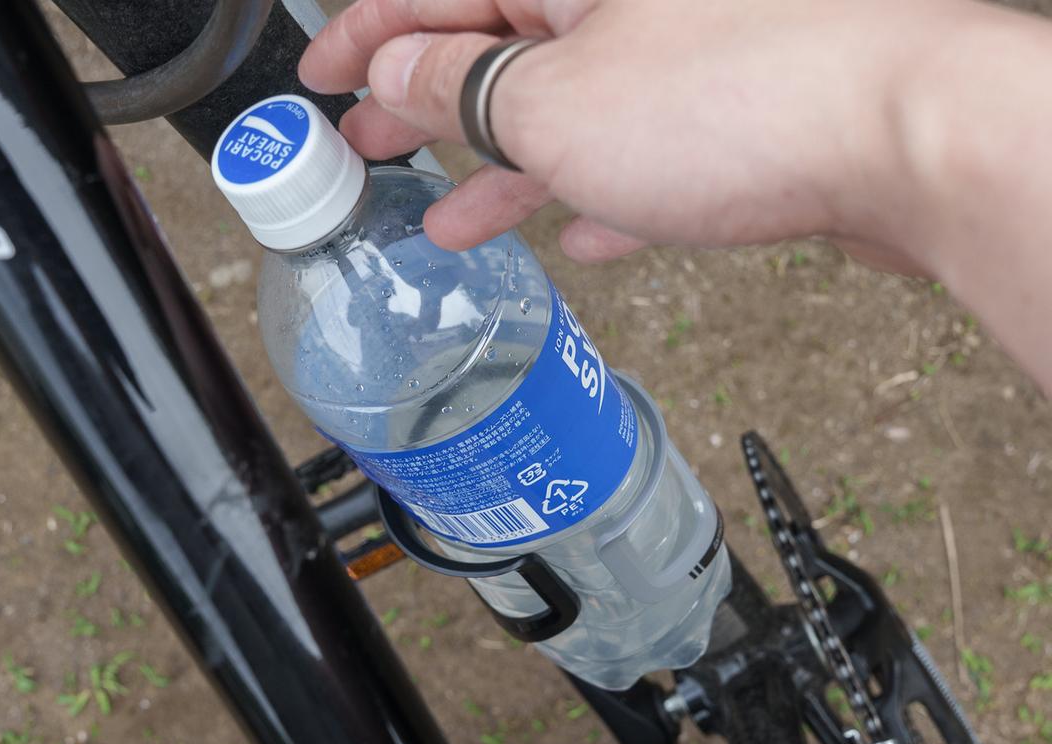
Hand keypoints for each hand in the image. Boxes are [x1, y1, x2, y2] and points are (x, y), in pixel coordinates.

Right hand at [300, 0, 949, 266]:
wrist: (909, 139)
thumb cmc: (739, 99)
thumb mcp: (548, 103)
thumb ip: (458, 88)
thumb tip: (395, 71)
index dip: (362, 35)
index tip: (317, 80)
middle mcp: (622, 4)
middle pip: (493, 49)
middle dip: (420, 105)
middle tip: (364, 148)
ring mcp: (682, 59)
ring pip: (563, 112)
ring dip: (501, 168)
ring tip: (450, 221)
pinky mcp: (732, 120)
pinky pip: (641, 155)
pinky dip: (601, 194)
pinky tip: (580, 237)